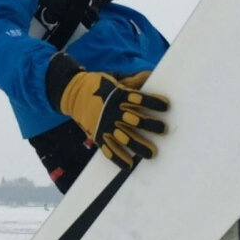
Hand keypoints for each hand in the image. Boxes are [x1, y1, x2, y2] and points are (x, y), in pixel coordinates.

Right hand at [45, 53, 167, 168]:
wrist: (73, 93)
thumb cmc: (98, 85)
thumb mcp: (114, 79)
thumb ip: (132, 81)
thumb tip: (150, 75)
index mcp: (118, 96)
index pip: (139, 99)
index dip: (153, 103)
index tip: (166, 106)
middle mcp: (112, 111)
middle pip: (136, 121)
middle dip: (151, 126)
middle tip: (164, 130)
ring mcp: (105, 125)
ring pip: (125, 138)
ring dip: (139, 146)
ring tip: (151, 153)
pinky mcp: (97, 135)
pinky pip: (108, 149)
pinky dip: (118, 158)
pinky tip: (129, 165)